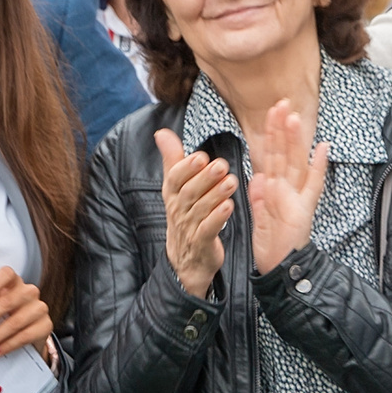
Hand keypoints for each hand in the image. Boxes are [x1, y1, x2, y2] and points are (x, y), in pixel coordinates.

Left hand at [0, 266, 51, 360]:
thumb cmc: (0, 319)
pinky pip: (25, 336)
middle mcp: (28, 292)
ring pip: (15, 321)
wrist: (26, 336)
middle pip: (7, 301)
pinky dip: (7, 345)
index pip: (7, 273)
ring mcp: (39, 308)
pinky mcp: (46, 325)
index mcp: (12, 283)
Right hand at [153, 127, 232, 297]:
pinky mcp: (201, 243)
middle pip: (188, 193)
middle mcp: (179, 210)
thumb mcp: (176, 188)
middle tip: (221, 165)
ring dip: (215, 195)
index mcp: (173, 195)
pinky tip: (229, 207)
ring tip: (230, 182)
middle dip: (203, 178)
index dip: (185, 168)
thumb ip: (172, 160)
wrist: (186, 259)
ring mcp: (189, 228)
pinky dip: (217, 219)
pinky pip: (207, 230)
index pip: (174, 179)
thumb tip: (161, 133)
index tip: (200, 156)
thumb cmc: (186, 217)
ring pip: (200, 210)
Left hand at [246, 99, 329, 275]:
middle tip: (281, 102)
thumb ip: (259, 196)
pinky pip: (312, 186)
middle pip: (286, 153)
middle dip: (283, 129)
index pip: (274, 156)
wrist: (280, 267)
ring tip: (294, 117)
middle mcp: (290, 189)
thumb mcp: (260, 217)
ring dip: (296, 140)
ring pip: (296, 163)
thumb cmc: (272, 244)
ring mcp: (298, 197)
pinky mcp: (304, 210)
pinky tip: (323, 148)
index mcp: (277, 189)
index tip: (272, 112)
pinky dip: (318, 167)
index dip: (274, 135)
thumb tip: (257, 177)